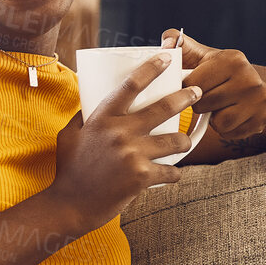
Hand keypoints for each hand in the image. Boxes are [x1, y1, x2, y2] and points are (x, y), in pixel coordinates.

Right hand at [51, 53, 199, 231]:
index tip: (167, 59)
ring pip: (175, 141)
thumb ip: (83, 117)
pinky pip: (171, 172)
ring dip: (184, 142)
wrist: (70, 205)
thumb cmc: (69, 169)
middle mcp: (119, 132)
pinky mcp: (141, 177)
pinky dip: (173, 174)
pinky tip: (170, 174)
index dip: (152, 68)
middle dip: (185, 97)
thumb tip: (92, 101)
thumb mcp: (68, 135)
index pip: (131, 85)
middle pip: (163, 107)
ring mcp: (132, 155)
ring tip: (184, 142)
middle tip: (197, 92)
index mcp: (102, 118)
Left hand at [160, 29, 265, 141]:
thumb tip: (167, 42)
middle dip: (200, 104)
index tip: (191, 86)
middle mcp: (250, 78)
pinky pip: (231, 133)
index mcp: (232, 60)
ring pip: (220, 123)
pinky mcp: (264, 118)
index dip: (186, 88)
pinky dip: (226, 129)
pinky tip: (230, 115)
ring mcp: (261, 99)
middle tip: (207, 97)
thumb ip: (179, 44)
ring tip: (219, 106)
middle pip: (205, 104)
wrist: (251, 86)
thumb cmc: (216, 71)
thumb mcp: (200, 54)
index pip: (193, 84)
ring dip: (214, 119)